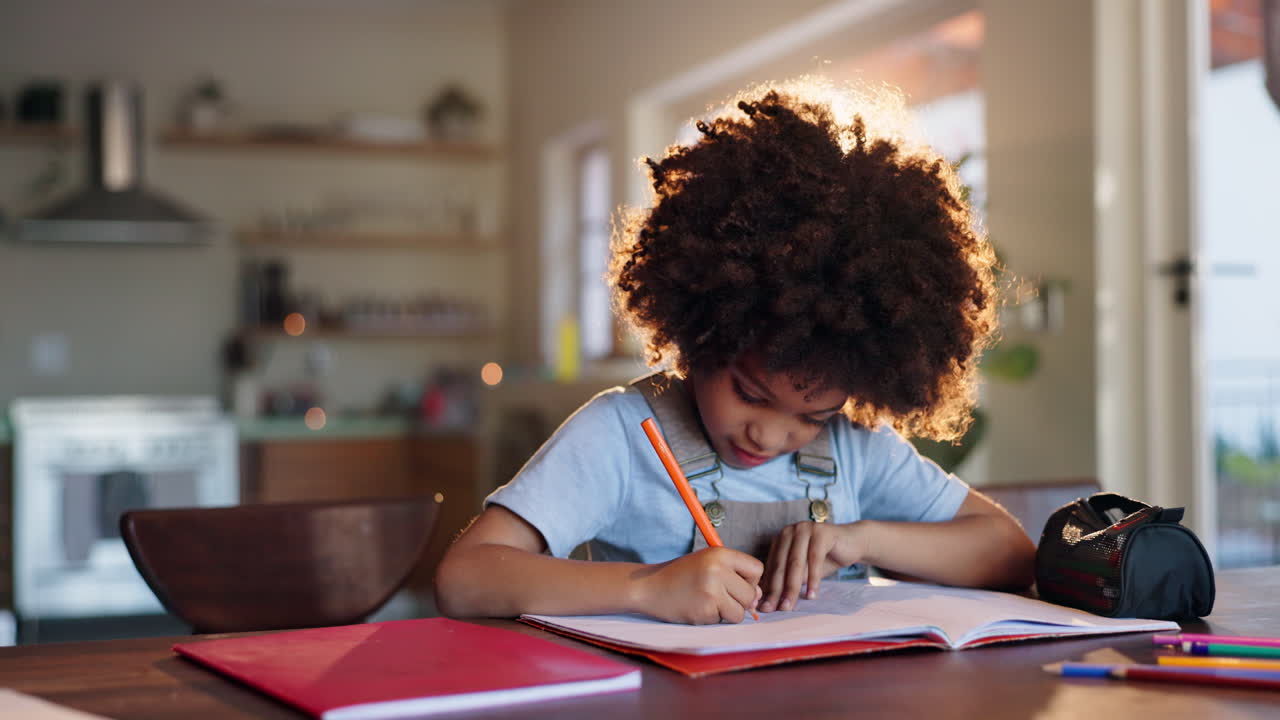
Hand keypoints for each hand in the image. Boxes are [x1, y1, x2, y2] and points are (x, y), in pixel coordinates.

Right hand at [637, 547, 762, 624]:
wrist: (649, 586)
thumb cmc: (682, 575)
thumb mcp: (708, 563)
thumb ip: (735, 575)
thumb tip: (759, 597)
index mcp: (720, 553)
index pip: (756, 569)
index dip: (750, 580)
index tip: (736, 583)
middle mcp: (718, 569)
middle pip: (751, 593)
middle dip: (740, 600)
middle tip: (720, 596)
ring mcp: (711, 591)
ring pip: (740, 612)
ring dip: (728, 612)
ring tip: (709, 602)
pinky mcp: (705, 610)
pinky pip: (723, 621)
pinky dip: (714, 618)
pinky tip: (697, 608)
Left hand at [759, 521, 862, 611]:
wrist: (853, 543)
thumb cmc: (825, 558)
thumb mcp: (804, 571)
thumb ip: (788, 581)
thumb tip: (770, 602)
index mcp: (781, 538)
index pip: (772, 566)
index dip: (769, 588)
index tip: (765, 607)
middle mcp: (790, 531)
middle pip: (782, 565)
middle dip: (777, 590)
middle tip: (774, 609)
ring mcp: (805, 529)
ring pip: (796, 563)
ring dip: (792, 587)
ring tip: (789, 606)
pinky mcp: (821, 532)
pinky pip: (814, 559)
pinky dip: (813, 579)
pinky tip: (811, 595)